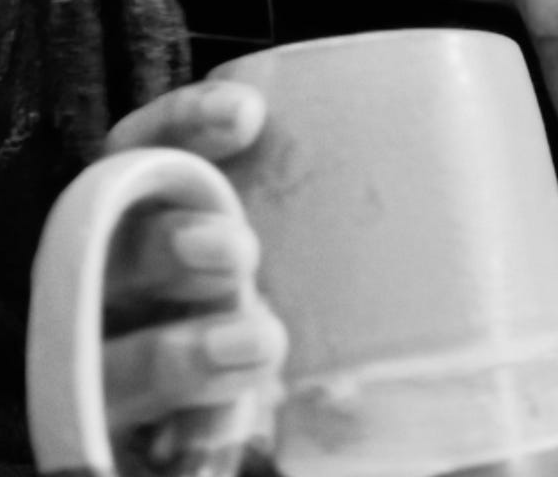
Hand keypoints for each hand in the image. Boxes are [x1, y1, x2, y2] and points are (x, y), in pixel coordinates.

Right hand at [97, 82, 287, 464]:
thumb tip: (448, 148)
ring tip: (261, 345)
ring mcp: (109, 368)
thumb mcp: (303, 236)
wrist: (268, 434)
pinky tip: (217, 438)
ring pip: (112, 359)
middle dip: (167, 245)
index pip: (142, 148)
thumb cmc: (298, 294)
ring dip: (179, 355)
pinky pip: (127, 452)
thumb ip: (324, 202)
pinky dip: (181, 438)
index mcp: (150, 216)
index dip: (181, 125)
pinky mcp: (123, 444)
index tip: (246, 115)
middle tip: (239, 251)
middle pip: (115, 252)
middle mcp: (113, 286)